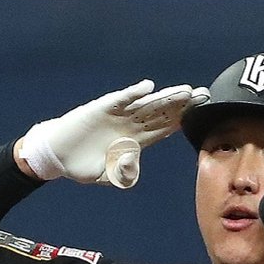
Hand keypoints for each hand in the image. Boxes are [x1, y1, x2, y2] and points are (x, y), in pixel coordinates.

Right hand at [16, 80, 209, 187]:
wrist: (58, 156)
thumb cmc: (83, 165)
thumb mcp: (107, 176)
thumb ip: (122, 174)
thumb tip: (131, 164)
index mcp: (135, 141)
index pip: (164, 129)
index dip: (182, 122)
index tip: (201, 116)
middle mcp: (130, 124)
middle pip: (162, 113)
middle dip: (183, 105)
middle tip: (204, 96)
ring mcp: (117, 115)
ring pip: (147, 104)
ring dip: (166, 98)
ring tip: (186, 91)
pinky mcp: (101, 108)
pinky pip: (120, 99)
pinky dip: (133, 93)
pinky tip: (148, 87)